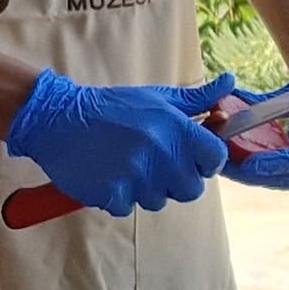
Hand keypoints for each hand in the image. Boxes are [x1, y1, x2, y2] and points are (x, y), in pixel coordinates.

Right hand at [9, 71, 229, 216]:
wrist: (59, 119)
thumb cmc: (112, 108)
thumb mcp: (157, 97)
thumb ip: (197, 99)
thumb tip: (229, 83)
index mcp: (176, 129)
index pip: (215, 158)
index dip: (206, 160)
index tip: (190, 156)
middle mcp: (161, 154)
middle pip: (192, 189)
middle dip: (177, 180)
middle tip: (154, 162)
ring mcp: (137, 177)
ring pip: (159, 200)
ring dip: (146, 188)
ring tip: (126, 163)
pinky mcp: (112, 194)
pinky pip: (128, 207)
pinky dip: (118, 195)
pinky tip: (108, 173)